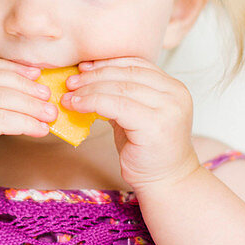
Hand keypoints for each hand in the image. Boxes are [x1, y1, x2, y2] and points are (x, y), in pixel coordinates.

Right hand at [0, 59, 53, 190]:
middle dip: (26, 87)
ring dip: (31, 106)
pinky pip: (1, 120)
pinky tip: (39, 129)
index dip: (13, 69)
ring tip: (50, 114)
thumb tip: (31, 87)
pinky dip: (25, 123)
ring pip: (0, 98)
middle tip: (48, 96)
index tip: (37, 74)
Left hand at [63, 57, 200, 192]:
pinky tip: (77, 106)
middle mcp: (175, 94)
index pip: (137, 64)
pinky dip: (92, 102)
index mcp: (174, 87)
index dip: (107, 63)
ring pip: (119, 88)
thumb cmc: (148, 151)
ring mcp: (168, 109)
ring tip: (69, 95)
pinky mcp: (154, 124)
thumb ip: (121, 95)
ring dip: (89, 89)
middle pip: (127, 74)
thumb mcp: (136, 115)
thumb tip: (87, 78)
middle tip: (71, 82)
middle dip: (95, 75)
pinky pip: (116, 105)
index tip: (84, 67)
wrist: (166, 181)